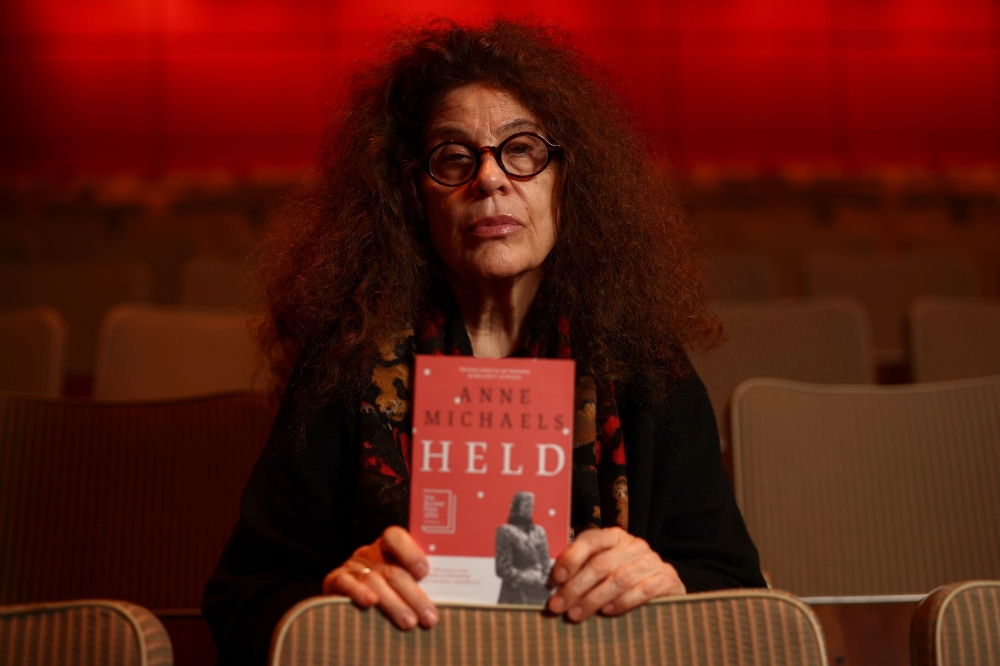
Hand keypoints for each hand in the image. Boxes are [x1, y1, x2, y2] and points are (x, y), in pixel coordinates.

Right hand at [323, 526, 438, 629]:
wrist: (345, 602)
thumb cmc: (387, 593)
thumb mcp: (402, 582)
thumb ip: (418, 584)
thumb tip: (448, 596)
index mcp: (389, 549)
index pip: (396, 538)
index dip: (410, 552)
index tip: (424, 571)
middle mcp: (371, 555)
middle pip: (393, 570)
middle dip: (413, 595)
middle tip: (429, 617)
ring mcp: (352, 567)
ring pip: (374, 580)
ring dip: (394, 603)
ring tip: (409, 623)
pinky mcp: (335, 581)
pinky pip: (346, 584)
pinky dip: (359, 593)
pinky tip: (370, 603)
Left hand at [547, 527, 684, 620]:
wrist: (665, 586)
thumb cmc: (626, 578)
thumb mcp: (605, 568)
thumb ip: (583, 570)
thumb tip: (553, 585)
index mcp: (614, 537)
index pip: (590, 540)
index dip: (571, 558)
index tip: (555, 579)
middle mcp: (633, 545)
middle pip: (601, 564)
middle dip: (576, 587)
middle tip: (558, 606)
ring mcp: (652, 561)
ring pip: (618, 579)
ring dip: (593, 599)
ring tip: (576, 614)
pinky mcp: (667, 579)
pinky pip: (642, 590)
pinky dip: (623, 602)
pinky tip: (607, 611)